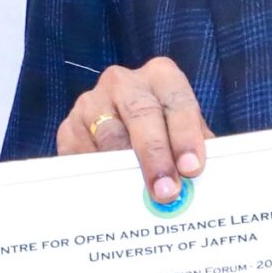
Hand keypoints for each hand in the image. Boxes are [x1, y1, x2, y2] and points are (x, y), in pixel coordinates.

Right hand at [55, 57, 210, 203]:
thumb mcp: (182, 132)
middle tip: (167, 190)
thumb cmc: (163, 131)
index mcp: (160, 76)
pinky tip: (111, 191)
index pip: (176, 101)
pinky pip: (83, 152)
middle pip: (142, 115)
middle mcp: (124, 82)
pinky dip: (97, 174)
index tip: (192, 167)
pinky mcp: (69, 127)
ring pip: (110, 135)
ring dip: (127, 169)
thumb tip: (202, 183)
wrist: (117, 128)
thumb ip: (194, 150)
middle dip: (156, 155)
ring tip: (139, 195)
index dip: (185, 135)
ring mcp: (92, 102)